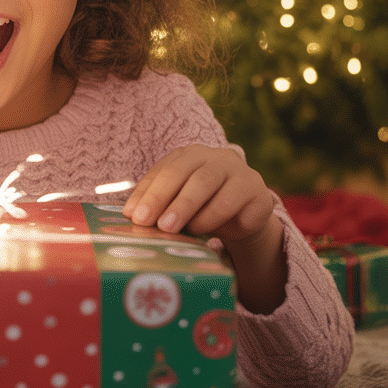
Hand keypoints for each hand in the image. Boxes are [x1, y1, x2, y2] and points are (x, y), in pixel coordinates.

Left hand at [122, 143, 286, 312]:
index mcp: (190, 155)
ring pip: (207, 184)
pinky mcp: (255, 190)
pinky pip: (231, 202)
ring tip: (170, 228)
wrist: (246, 217)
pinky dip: (212, 217)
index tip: (132, 215)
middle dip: (163, 198)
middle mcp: (214, 157)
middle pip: (184, 173)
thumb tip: (132, 215)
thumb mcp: (181, 205)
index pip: (165, 170)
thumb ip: (161, 205)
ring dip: (186, 208)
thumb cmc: (205, 208)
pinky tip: (202, 231)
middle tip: (148, 222)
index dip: (147, 192)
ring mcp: (236, 170)